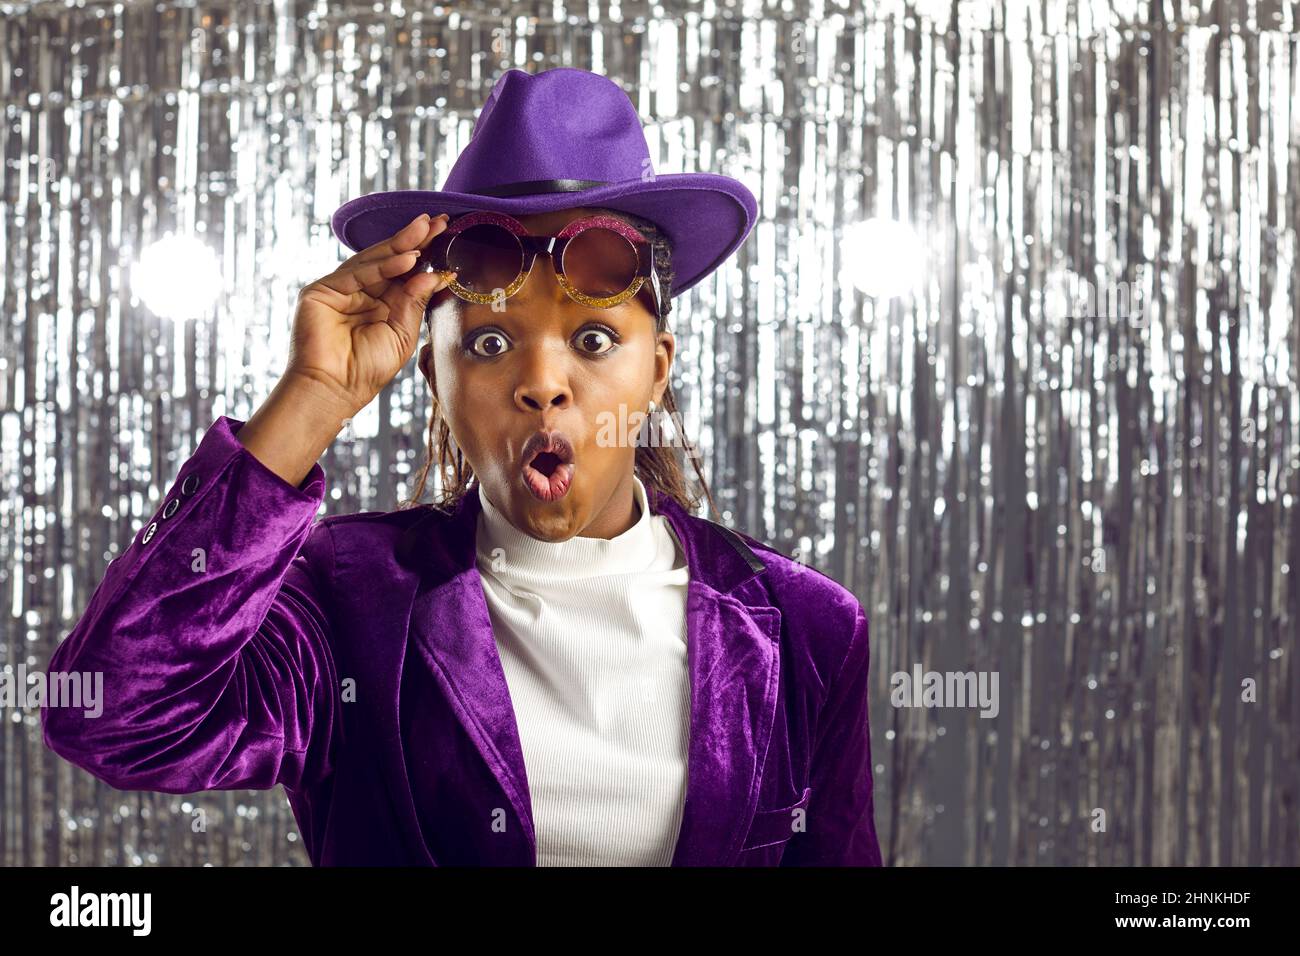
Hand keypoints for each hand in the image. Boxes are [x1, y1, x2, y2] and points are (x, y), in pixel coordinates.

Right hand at [286, 213, 455, 412]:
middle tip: (439, 221)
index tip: (448, 235)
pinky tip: (408, 258)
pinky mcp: (323, 290)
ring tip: (428, 229)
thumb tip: (434, 274)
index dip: (426, 254)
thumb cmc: (367, 370)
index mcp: (382, 303)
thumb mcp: (402, 334)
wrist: (334, 390)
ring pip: (375, 260)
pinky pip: (359, 272)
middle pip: (391, 259)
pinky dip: (384, 264)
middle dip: (416, 240)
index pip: (406, 272)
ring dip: (402, 244)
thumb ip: (415, 303)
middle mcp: (361, 292)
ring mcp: (341, 288)